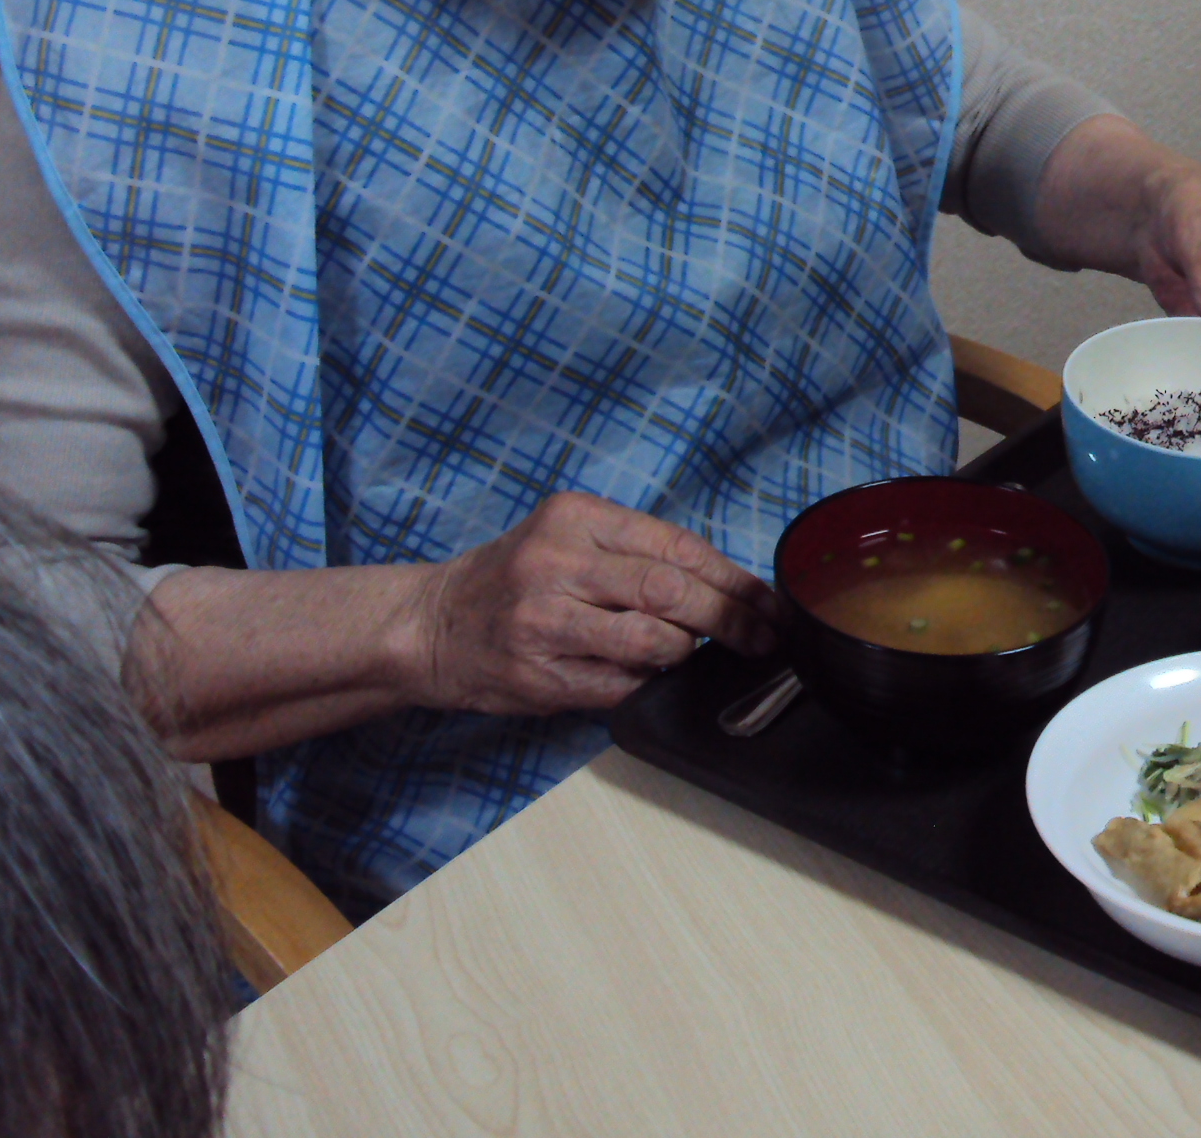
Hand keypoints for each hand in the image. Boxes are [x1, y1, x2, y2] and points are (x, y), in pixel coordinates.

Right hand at [402, 491, 779, 716]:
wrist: (429, 623)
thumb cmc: (515, 579)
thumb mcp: (568, 537)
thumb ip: (636, 553)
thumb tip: (727, 585)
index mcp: (576, 516)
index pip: (678, 545)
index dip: (735, 579)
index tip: (770, 602)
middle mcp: (558, 562)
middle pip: (672, 590)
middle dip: (731, 619)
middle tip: (762, 638)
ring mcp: (545, 620)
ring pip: (652, 640)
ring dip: (688, 652)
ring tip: (697, 654)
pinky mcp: (537, 673)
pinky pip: (619, 684)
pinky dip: (650, 683)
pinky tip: (655, 677)